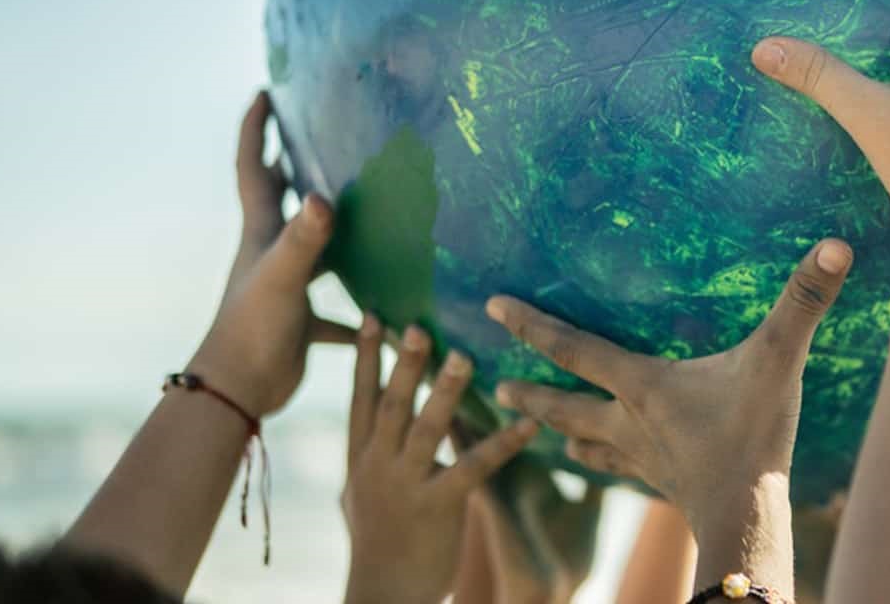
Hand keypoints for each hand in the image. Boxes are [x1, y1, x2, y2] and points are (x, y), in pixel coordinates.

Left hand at [186, 92, 355, 415]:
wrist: (238, 391)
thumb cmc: (253, 329)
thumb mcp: (282, 278)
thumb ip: (304, 240)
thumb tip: (322, 197)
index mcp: (261, 233)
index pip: (255, 168)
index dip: (257, 129)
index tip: (266, 92)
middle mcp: (271, 253)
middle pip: (280, 200)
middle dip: (292, 166)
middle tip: (316, 135)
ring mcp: (286, 287)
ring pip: (312, 249)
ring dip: (334, 231)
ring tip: (370, 210)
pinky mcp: (300, 321)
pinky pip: (335, 309)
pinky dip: (358, 308)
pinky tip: (387, 311)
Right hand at [343, 320, 539, 603]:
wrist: (382, 593)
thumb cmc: (376, 538)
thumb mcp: (359, 489)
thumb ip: (371, 448)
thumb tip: (374, 411)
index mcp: (359, 456)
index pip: (361, 397)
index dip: (365, 356)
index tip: (373, 313)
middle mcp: (377, 465)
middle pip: (390, 405)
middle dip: (403, 364)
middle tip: (418, 324)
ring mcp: (406, 486)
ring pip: (426, 430)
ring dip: (446, 392)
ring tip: (465, 357)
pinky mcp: (438, 506)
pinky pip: (474, 468)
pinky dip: (502, 443)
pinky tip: (529, 424)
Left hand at [487, 238, 853, 528]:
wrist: (748, 519)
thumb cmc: (753, 438)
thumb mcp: (779, 361)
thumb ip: (804, 302)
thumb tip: (836, 245)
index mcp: (641, 386)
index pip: (575, 348)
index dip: (533, 325)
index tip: (492, 306)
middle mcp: (629, 423)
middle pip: (565, 405)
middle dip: (530, 394)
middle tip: (497, 388)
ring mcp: (644, 460)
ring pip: (590, 445)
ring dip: (564, 432)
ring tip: (544, 432)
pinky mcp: (665, 485)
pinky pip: (626, 471)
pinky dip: (611, 464)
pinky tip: (615, 464)